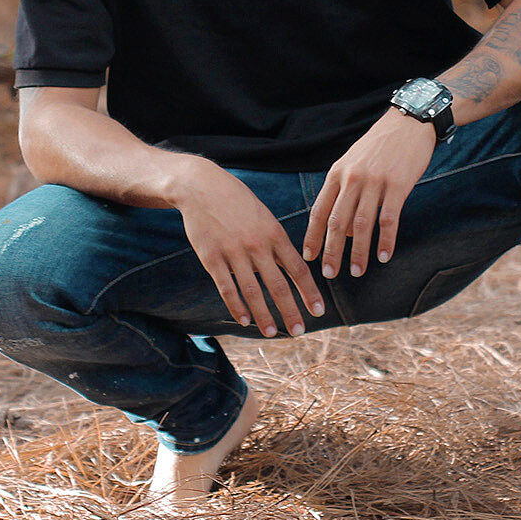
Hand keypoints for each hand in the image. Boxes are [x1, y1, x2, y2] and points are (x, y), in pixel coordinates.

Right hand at [176, 159, 325, 336]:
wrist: (201, 186)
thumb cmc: (236, 200)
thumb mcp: (263, 215)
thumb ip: (275, 242)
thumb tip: (290, 267)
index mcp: (274, 233)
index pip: (297, 269)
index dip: (309, 292)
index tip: (319, 311)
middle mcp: (257, 245)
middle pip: (278, 285)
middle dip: (290, 311)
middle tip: (299, 331)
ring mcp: (233, 252)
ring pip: (252, 291)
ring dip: (263, 315)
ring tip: (271, 332)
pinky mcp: (211, 258)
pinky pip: (227, 288)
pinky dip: (236, 307)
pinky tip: (244, 320)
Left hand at [304, 110, 435, 279]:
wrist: (409, 122)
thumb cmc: (380, 146)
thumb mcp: (353, 162)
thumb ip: (345, 192)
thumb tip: (347, 231)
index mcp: (337, 173)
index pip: (319, 210)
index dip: (313, 236)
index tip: (309, 257)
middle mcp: (352, 178)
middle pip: (337, 222)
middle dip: (331, 251)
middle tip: (329, 274)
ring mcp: (374, 181)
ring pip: (361, 224)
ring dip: (359, 252)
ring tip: (357, 272)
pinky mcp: (398, 184)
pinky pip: (388, 219)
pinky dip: (386, 240)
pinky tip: (384, 256)